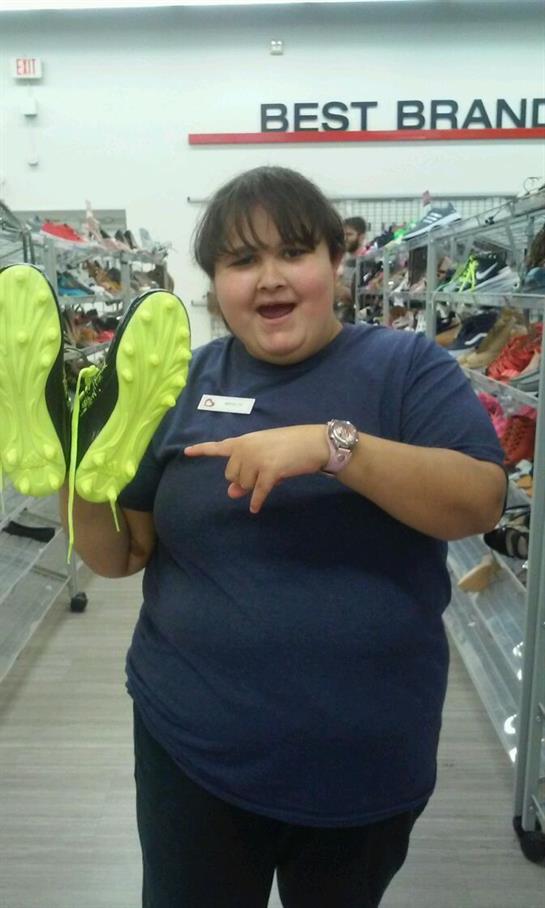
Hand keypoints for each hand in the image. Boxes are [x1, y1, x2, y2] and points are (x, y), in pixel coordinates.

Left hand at [184, 425, 329, 513]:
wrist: (314, 443)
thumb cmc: (291, 447)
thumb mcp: (265, 456)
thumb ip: (246, 472)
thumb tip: (232, 493)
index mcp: (244, 441)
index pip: (219, 446)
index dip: (202, 450)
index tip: (186, 452)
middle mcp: (246, 448)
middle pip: (232, 475)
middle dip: (244, 479)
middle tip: (262, 474)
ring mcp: (256, 459)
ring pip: (244, 484)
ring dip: (255, 486)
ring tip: (273, 474)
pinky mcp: (269, 471)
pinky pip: (258, 492)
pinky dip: (257, 501)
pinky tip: (255, 509)